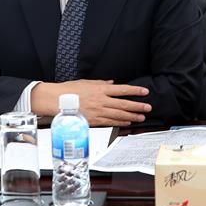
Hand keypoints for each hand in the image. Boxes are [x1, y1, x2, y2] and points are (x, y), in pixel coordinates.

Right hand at [31, 80, 150, 126]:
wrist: (57, 101)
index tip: (144, 92)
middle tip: (148, 108)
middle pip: (124, 104)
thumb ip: (101, 83)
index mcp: (100, 89)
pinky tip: (127, 122)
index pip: (122, 90)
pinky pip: (110, 122)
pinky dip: (120, 122)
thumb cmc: (69, 90)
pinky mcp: (94, 121)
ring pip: (119, 115)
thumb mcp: (86, 82)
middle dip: (138, 106)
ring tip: (141, 117)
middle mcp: (101, 101)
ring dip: (132, 116)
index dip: (135, 91)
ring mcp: (98, 112)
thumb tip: (112, 84)